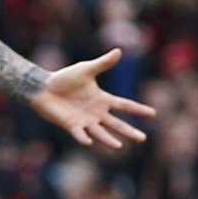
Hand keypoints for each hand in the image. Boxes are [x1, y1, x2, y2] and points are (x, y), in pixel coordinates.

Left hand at [27, 48, 154, 148]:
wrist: (44, 87)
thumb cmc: (65, 78)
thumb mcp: (86, 69)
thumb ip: (103, 63)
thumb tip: (119, 51)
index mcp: (102, 100)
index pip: (124, 105)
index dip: (138, 110)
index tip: (153, 114)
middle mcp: (96, 113)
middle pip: (116, 124)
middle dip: (129, 131)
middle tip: (142, 139)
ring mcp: (85, 121)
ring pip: (100, 133)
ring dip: (109, 140)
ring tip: (119, 147)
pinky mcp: (71, 125)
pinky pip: (79, 134)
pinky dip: (84, 138)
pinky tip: (89, 143)